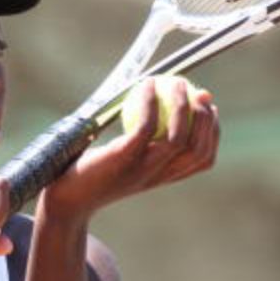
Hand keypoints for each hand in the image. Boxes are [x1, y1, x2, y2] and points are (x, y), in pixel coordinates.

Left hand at [41, 75, 219, 219]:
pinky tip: (146, 86)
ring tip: (176, 82)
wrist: (66, 198)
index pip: (203, 159)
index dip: (213, 131)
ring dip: (183, 106)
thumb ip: (145, 140)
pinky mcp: (122, 159)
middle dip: (205, 118)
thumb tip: (161, 106)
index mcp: (163, 177)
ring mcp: (142, 169)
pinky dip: (151, 104)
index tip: (209, 107)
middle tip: (198, 92)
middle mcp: (158, 176)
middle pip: (198, 150)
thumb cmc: (93, 171)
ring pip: (178, 139)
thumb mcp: (125, 157)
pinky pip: (146, 127)